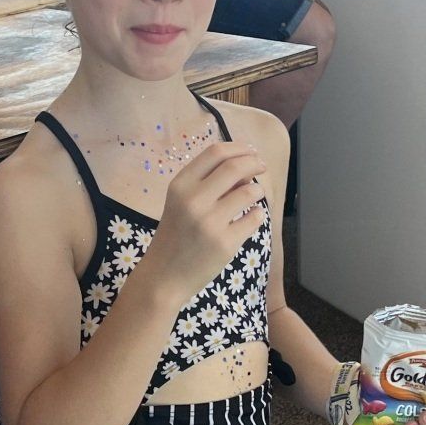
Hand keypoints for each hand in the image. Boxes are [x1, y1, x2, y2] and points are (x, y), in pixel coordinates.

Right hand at [141, 142, 267, 300]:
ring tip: (254, 197)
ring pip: (250, 192)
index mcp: (180, 185)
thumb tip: (245, 169)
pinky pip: (254, 218)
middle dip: (255, 163)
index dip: (239, 148)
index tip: (251, 152)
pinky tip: (250, 217)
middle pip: (235, 167)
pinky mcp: (225, 243)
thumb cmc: (175, 236)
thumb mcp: (180, 203)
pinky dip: (257, 214)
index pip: (215, 153)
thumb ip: (207, 183)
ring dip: (258, 191)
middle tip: (262, 167)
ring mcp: (210, 222)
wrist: (163, 277)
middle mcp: (193, 200)